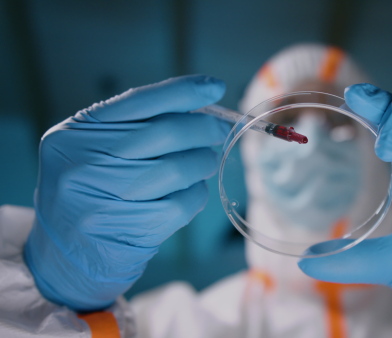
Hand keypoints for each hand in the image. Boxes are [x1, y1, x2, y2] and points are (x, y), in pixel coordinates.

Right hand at [24, 75, 229, 310]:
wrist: (65, 255)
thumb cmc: (88, 192)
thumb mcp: (90, 151)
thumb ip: (132, 127)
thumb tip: (198, 109)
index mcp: (74, 136)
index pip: (139, 102)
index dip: (183, 92)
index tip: (214, 87)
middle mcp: (86, 165)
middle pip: (167, 132)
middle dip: (205, 128)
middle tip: (219, 130)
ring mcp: (109, 201)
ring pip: (181, 167)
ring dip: (204, 162)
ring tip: (203, 162)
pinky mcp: (134, 229)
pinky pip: (185, 201)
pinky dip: (197, 193)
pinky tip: (190, 191)